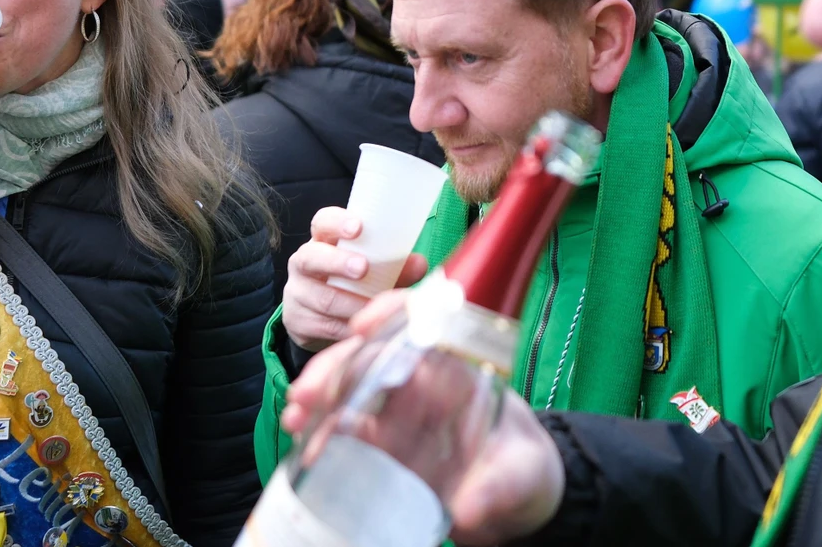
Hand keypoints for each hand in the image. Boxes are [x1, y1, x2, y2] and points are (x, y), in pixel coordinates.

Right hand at [282, 206, 427, 351]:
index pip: (323, 222)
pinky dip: (349, 329)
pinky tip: (364, 330)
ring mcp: (297, 293)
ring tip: (374, 308)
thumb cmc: (353, 285)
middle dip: (338, 263)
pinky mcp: (298, 322)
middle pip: (311, 258)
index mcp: (323, 241)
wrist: (322, 322)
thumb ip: (394, 266)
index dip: (337, 223)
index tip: (358, 227)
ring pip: (323, 299)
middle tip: (362, 269)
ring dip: (353, 305)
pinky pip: (325, 327)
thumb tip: (419, 264)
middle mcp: (303, 263)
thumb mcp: (372, 270)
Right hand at [283, 293, 564, 545]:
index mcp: (460, 371)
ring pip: (351, 386)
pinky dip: (320, 431)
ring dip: (320, 395)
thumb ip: (501, 487)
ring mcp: (400, 412)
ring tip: (294, 416)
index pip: (425, 322)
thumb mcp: (525, 475)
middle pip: (374, 354)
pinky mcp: (383, 444)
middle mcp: (424, 383)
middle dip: (336, 364)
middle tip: (307, 391)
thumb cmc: (526, 470)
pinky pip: (346, 428)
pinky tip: (303, 443)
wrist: (518, 500)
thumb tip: (468, 508)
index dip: (392, 313)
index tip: (361, 326)